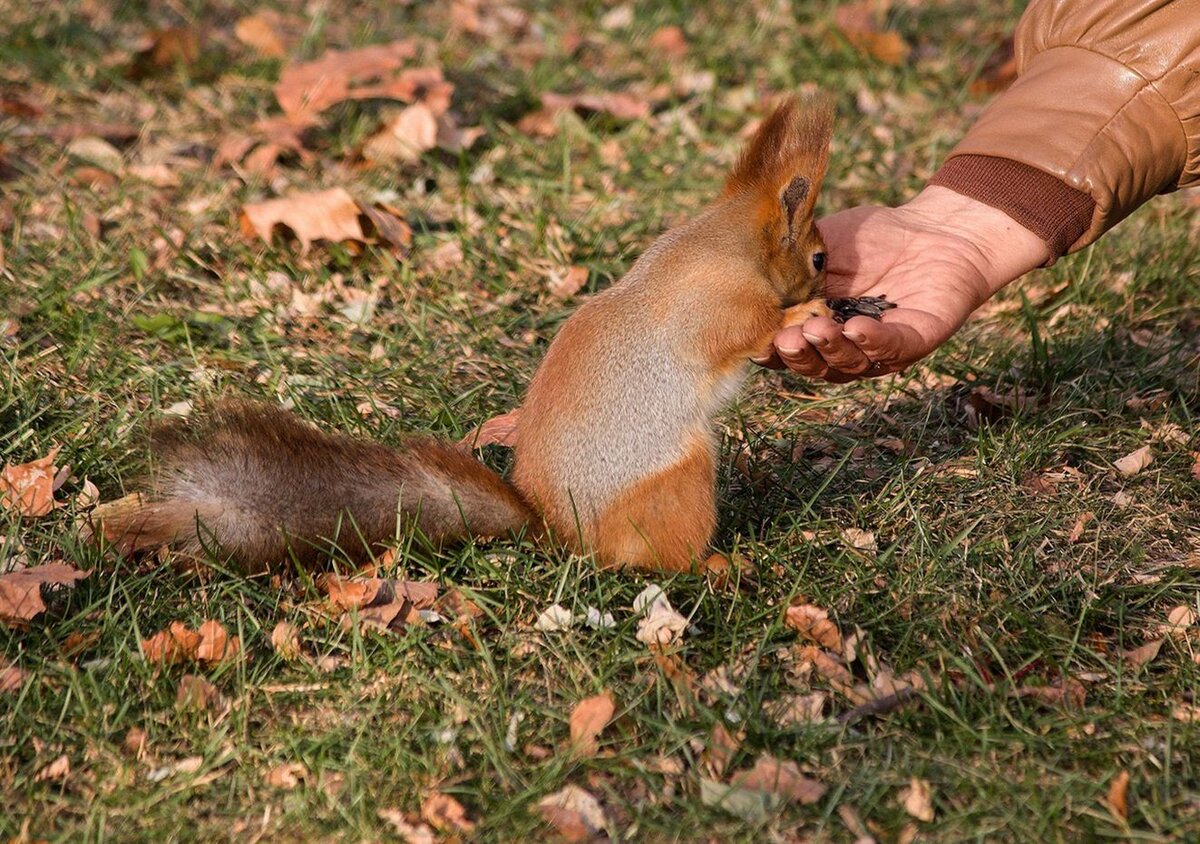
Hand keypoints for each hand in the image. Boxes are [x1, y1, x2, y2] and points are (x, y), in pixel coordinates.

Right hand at [757, 187, 1048, 381]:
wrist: (934, 226)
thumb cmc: (871, 237)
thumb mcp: (820, 244)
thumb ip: (789, 260)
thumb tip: (748, 270)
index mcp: (814, 325)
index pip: (785, 349)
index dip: (770, 350)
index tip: (757, 340)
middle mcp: (844, 347)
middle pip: (814, 365)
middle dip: (798, 356)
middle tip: (787, 338)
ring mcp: (878, 349)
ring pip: (849, 365)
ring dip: (831, 351)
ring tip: (818, 329)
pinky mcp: (915, 340)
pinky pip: (891, 348)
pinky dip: (872, 342)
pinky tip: (856, 327)